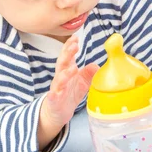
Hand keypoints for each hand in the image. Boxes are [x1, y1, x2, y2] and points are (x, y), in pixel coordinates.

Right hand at [38, 35, 98, 149]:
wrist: (57, 112)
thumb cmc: (69, 94)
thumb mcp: (82, 83)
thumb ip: (88, 73)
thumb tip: (97, 64)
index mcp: (67, 71)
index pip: (67, 56)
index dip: (70, 47)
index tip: (75, 38)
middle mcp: (60, 78)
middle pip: (62, 63)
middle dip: (67, 54)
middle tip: (74, 46)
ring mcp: (56, 89)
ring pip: (59, 79)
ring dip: (65, 73)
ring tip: (73, 68)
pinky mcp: (54, 101)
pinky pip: (53, 96)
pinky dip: (53, 94)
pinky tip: (54, 92)